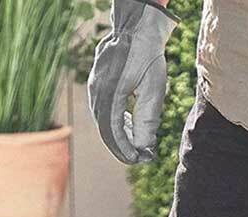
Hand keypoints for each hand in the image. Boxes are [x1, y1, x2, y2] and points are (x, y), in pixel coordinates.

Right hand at [88, 0, 178, 163]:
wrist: (136, 26)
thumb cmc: (148, 55)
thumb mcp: (153, 89)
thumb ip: (147, 120)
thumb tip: (143, 149)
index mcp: (109, 93)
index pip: (114, 132)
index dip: (125, 149)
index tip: (139, 159)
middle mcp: (96, 92)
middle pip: (106, 130)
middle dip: (122, 147)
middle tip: (139, 158)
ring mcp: (94, 87)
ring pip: (103, 122)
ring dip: (120, 136)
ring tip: (137, 144)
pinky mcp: (96, 84)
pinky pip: (103, 111)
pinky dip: (116, 123)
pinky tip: (129, 125)